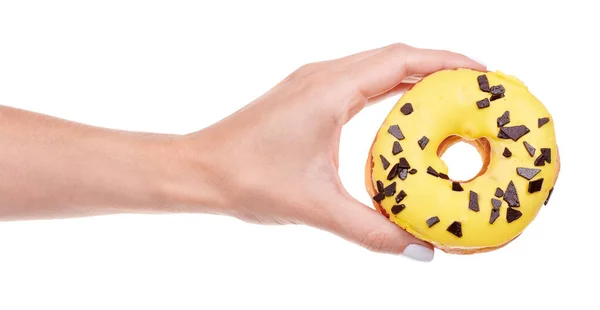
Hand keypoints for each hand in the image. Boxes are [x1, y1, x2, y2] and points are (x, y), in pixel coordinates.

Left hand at [179, 43, 485, 260]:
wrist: (199, 169)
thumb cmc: (246, 178)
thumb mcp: (316, 207)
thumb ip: (371, 231)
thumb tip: (419, 250)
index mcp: (329, 89)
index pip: (402, 61)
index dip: (448, 63)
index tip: (485, 75)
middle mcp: (323, 76)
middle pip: (395, 56)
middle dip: (440, 67)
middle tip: (478, 90)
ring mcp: (313, 83)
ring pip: (377, 67)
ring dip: (416, 77)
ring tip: (452, 98)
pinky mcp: (307, 97)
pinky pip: (360, 82)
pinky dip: (391, 91)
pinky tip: (404, 115)